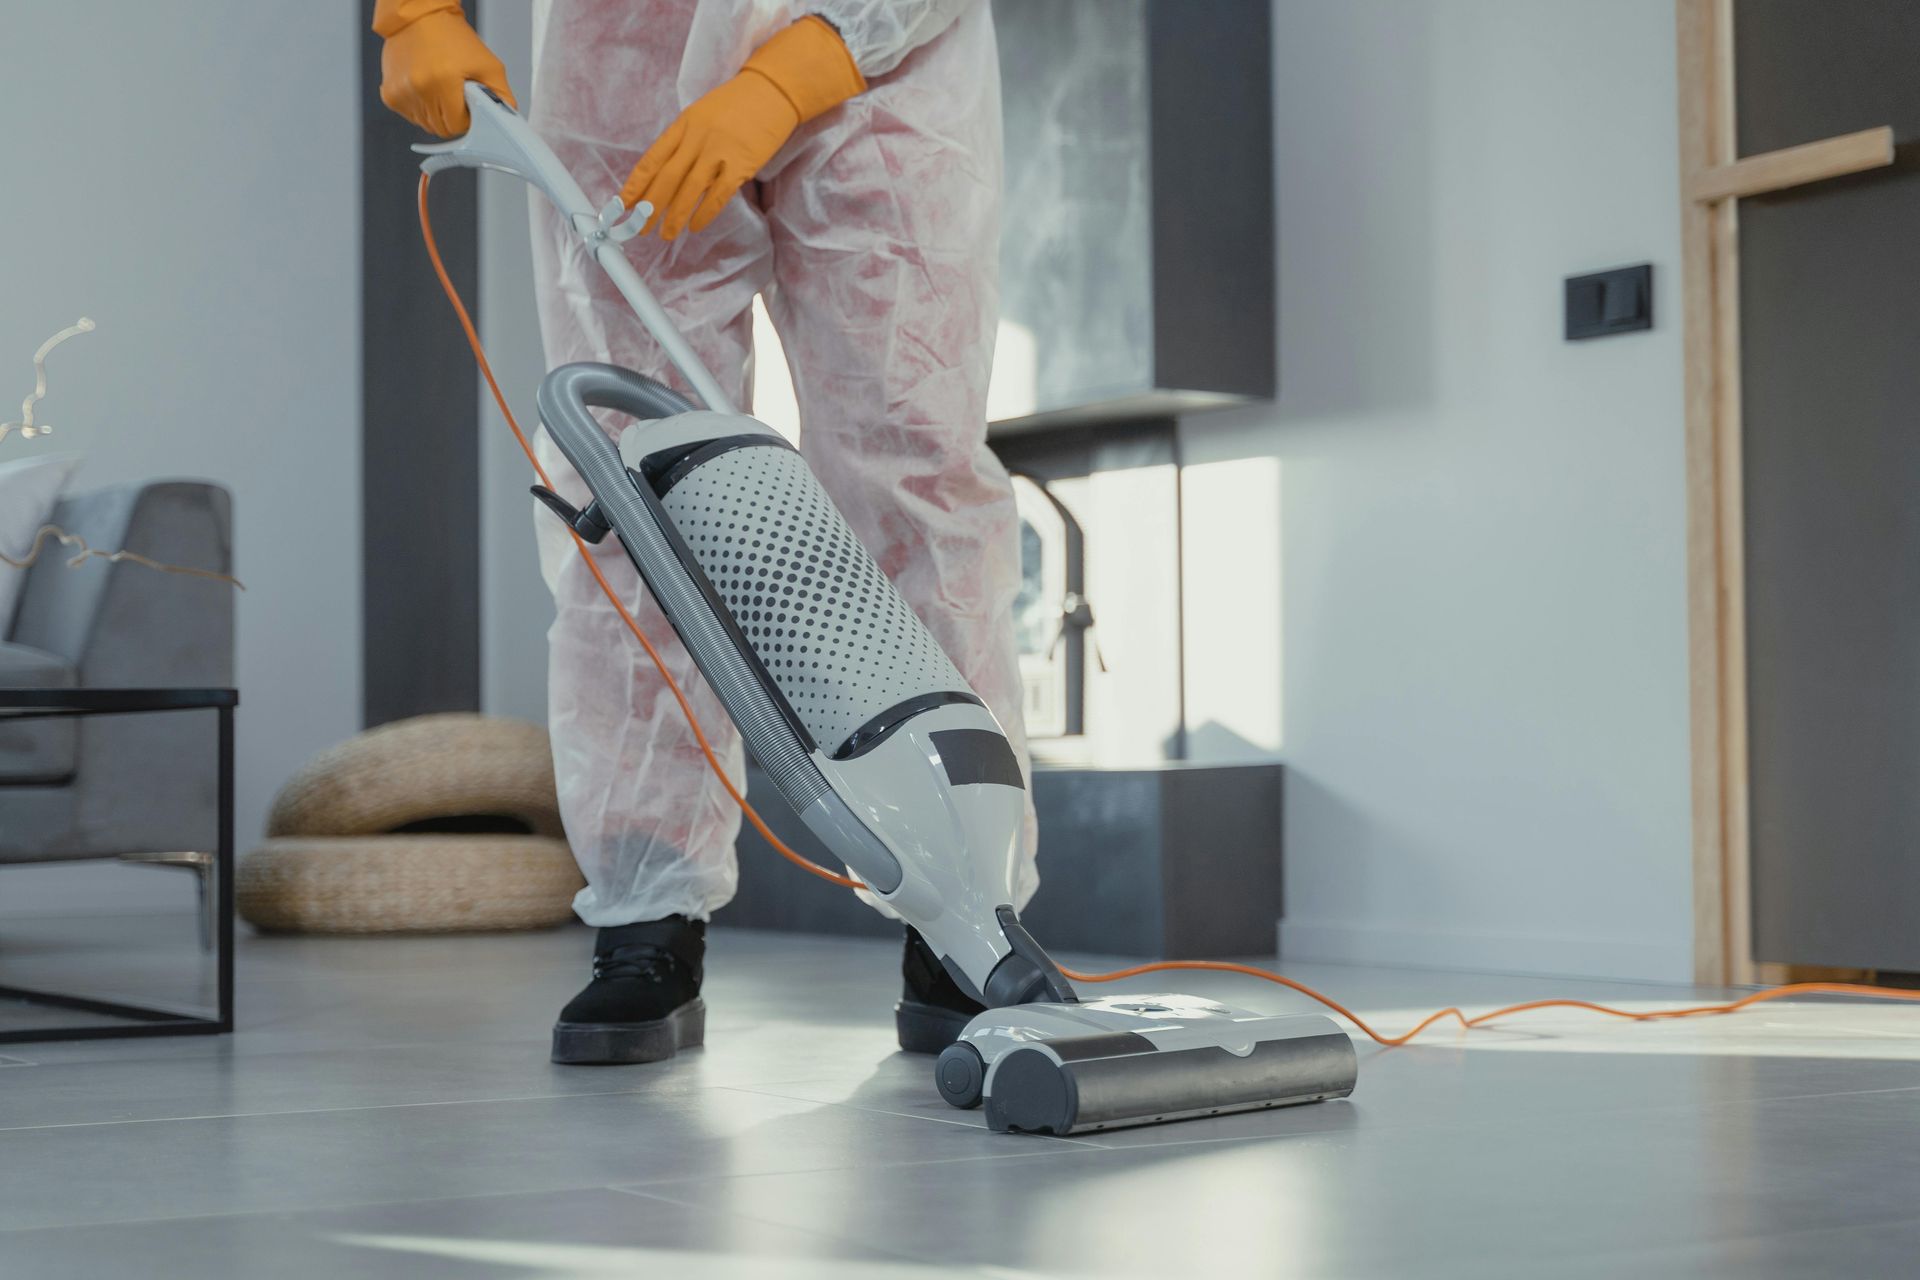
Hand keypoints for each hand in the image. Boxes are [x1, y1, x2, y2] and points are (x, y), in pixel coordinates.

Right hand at [377, 8, 515, 137]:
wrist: (419, 17)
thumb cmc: (453, 38)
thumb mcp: (488, 64)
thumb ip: (502, 96)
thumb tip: (508, 119)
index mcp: (442, 82)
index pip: (458, 126)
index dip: (468, 117)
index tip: (468, 103)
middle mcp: (418, 89)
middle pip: (442, 129)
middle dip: (453, 116)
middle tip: (456, 93)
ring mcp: (401, 93)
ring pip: (427, 125)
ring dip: (437, 113)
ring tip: (440, 86)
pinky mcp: (390, 94)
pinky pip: (412, 117)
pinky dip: (421, 107)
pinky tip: (426, 86)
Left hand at [620, 16, 864, 239]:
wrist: (773, 90)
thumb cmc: (738, 104)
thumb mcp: (702, 114)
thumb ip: (686, 142)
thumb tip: (670, 177)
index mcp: (683, 124)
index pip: (652, 158)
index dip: (635, 184)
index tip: (622, 204)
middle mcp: (697, 137)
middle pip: (666, 177)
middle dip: (650, 207)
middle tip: (639, 228)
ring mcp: (719, 150)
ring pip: (689, 189)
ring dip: (674, 216)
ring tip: (665, 234)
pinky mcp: (742, 164)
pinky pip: (718, 194)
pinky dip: (704, 213)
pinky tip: (695, 226)